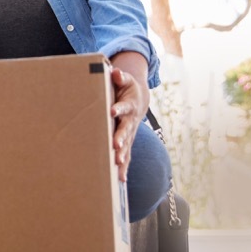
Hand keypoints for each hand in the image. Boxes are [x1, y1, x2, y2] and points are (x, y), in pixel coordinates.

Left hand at [109, 62, 149, 182]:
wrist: (138, 99)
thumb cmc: (126, 89)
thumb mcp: (124, 80)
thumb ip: (120, 77)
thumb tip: (115, 72)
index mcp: (127, 105)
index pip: (123, 106)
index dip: (118, 108)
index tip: (112, 110)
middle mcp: (130, 121)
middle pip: (126, 129)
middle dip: (121, 137)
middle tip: (115, 145)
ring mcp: (130, 133)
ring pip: (127, 145)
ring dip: (123, 155)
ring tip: (117, 164)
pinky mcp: (128, 141)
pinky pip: (127, 155)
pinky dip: (124, 167)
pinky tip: (121, 179)